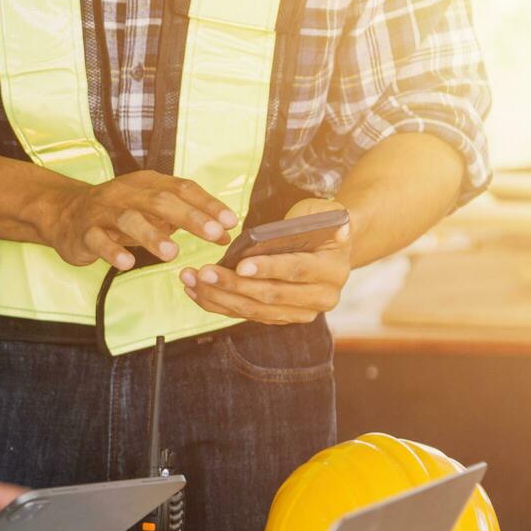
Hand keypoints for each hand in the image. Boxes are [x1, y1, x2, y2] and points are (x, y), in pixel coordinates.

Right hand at [34, 170, 237, 269]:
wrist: (65, 214)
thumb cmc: (117, 214)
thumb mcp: (152, 211)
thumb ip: (185, 219)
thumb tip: (225, 232)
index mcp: (146, 183)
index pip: (182, 188)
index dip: (207, 204)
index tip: (230, 222)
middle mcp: (126, 193)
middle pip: (160, 201)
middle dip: (189, 217)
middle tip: (213, 234)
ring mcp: (103, 212)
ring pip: (129, 219)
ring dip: (152, 235)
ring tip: (173, 253)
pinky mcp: (85, 232)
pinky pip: (98, 241)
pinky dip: (113, 252)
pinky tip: (127, 264)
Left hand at [179, 198, 353, 324]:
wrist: (328, 251)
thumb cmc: (321, 226)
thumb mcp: (326, 213)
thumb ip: (329, 216)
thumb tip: (341, 228)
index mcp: (333, 271)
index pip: (297, 271)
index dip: (268, 269)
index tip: (239, 265)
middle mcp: (320, 298)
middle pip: (269, 295)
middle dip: (232, 284)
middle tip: (202, 272)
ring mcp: (299, 313)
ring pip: (252, 309)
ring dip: (218, 296)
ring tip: (190, 279)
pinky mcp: (279, 318)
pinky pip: (245, 314)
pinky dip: (218, 304)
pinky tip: (196, 291)